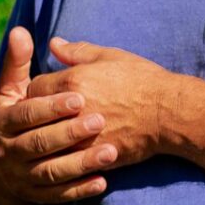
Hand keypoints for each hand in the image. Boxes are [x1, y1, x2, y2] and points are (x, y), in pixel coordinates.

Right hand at [0, 27, 115, 204]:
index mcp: (1, 121)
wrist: (1, 164)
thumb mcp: (11, 89)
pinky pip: (58, 195)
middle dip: (69, 133)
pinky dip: (80, 190)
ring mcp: (20, 177)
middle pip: (38, 143)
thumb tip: (20, 31)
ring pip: (51, 172)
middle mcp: (6, 151)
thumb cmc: (15, 115)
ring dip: (80, 164)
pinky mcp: (35, 196)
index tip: (78, 98)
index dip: (51, 106)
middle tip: (100, 120)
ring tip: (110, 152)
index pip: (26, 113)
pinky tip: (103, 181)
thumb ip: (18, 63)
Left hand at [28, 37, 175, 170]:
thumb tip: (53, 43)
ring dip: (47, 139)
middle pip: (34, 117)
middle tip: (43, 117)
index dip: (37, 92)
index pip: (34, 88)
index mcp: (73, 80)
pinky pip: (65, 161)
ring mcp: (82, 137)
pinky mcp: (93, 157)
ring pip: (46, 143)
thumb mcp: (110, 57)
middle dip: (36, 117)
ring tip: (54, 137)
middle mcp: (72, 110)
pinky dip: (63, 157)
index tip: (44, 95)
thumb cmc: (142, 80)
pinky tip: (69, 152)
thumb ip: (77, 52)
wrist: (170, 113)